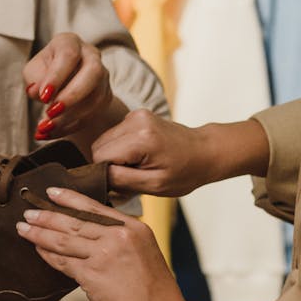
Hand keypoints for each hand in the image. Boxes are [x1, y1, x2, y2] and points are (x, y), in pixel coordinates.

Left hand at [16, 188, 202, 300]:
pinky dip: (47, 254)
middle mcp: (119, 236)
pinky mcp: (91, 273)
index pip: (95, 207)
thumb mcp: (145, 253)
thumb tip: (94, 239)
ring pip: (63, 238)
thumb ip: (122, 242)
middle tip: (29, 210)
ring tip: (24, 226)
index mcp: (135, 228)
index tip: (53, 192)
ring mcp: (104, 253)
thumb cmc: (155, 294)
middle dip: (48, 215)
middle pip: (74, 220)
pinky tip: (36, 248)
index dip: (70, 198)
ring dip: (40, 232)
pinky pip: (62, 260)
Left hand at [24, 33, 111, 139]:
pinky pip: (93, 114)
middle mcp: (91, 56)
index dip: (57, 76)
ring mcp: (102, 77)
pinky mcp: (105, 96)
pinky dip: (70, 127)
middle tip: (51, 112)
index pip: (69, 55)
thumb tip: (37, 91)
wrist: (62, 80)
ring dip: (70, 116)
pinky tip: (51, 133)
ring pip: (96, 97)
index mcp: (70, 43)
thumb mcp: (33, 71)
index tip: (43, 96)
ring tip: (46, 127)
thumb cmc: (44, 71)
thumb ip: (34, 79)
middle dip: (72, 96)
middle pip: (93, 72)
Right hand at [91, 112, 270, 197]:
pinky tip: (138, 156)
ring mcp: (136, 114)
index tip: (123, 183)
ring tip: (137, 166)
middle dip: (109, 164)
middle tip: (132, 176)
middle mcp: (135, 120)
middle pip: (98, 147)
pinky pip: (114, 135)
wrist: (206, 152)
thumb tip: (94, 177)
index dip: (106, 174)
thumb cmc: (185, 172)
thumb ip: (121, 181)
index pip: (100, 157)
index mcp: (141, 138)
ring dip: (114, 156)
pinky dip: (120, 148)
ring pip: (103, 140)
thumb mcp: (154, 185)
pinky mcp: (136, 114)